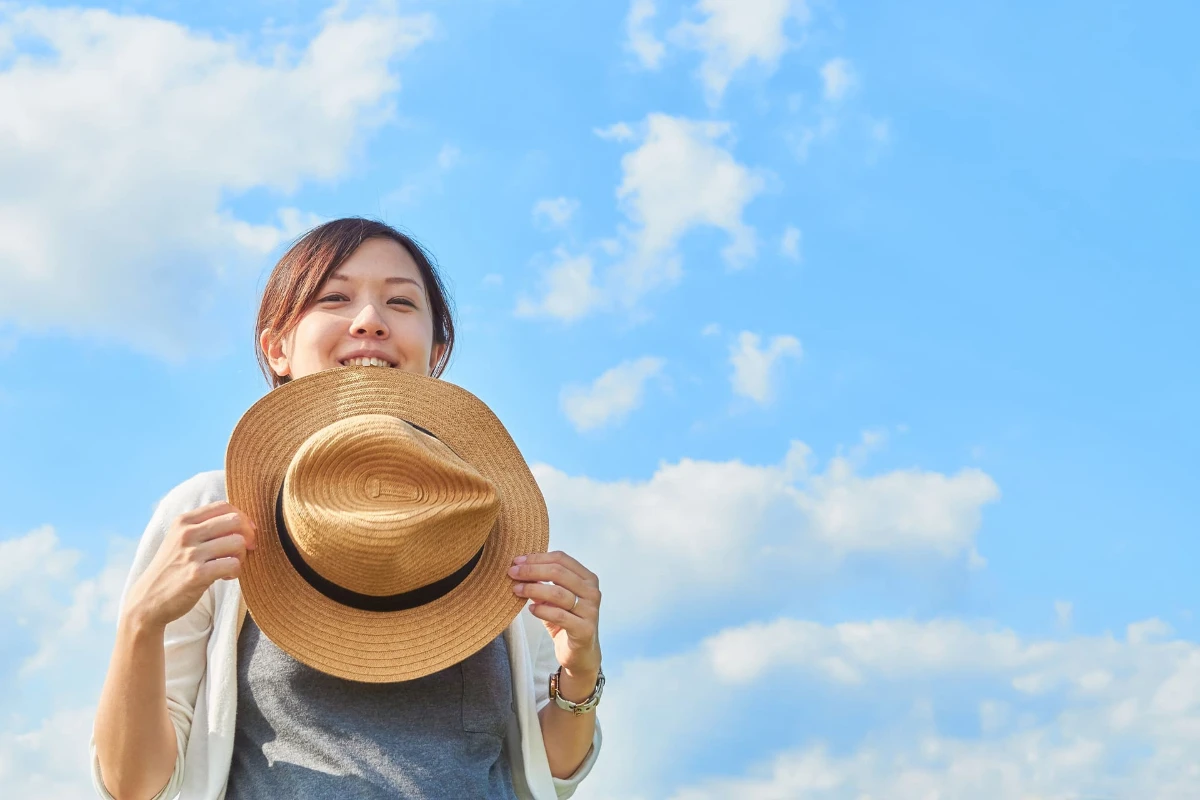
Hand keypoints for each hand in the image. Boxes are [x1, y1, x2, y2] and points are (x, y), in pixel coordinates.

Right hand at [123, 501, 257, 629]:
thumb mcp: (180, 540)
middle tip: (244, 550)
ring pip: (237, 542)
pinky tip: (226, 576)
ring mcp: (191, 553)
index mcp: (183, 521)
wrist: (147, 600)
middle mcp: (186, 533)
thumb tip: (242, 521)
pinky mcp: (196, 574)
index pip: (224, 506)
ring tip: (231, 565)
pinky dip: (236, 571)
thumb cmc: (171, 569)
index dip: (242, 517)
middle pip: (235, 521)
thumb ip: (204, 528)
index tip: (246, 532)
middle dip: (248, 535)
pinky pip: (232, 564)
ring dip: (241, 556)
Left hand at [509, 550, 601, 678]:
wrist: (580, 654)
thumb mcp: (554, 600)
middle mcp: (592, 592)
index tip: (517, 561)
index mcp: (587, 578)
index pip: (561, 559)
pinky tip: (531, 610)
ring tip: (517, 590)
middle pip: (558, 572)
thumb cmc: (566, 622)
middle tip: (512, 573)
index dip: (537, 558)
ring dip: (533, 589)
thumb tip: (520, 568)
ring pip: (557, 593)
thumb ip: (542, 584)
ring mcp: (590, 611)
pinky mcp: (584, 629)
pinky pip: (559, 615)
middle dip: (532, 570)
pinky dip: (542, 610)